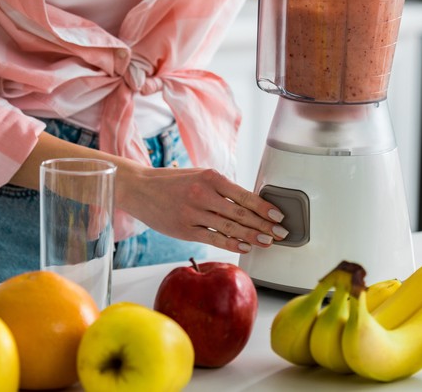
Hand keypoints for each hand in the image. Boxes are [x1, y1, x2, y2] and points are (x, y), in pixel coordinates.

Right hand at [118, 166, 288, 253]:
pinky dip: (232, 244)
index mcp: (211, 177)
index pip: (244, 195)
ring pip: (229, 228)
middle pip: (240, 214)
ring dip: (252, 236)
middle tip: (281, 233)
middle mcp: (203, 194)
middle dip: (264, 225)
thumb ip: (222, 188)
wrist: (140, 189)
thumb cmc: (174, 182)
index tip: (279, 215)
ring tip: (268, 242)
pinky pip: (213, 238)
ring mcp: (193, 213)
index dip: (264, 207)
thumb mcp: (199, 175)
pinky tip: (245, 247)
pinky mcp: (185, 230)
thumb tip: (250, 203)